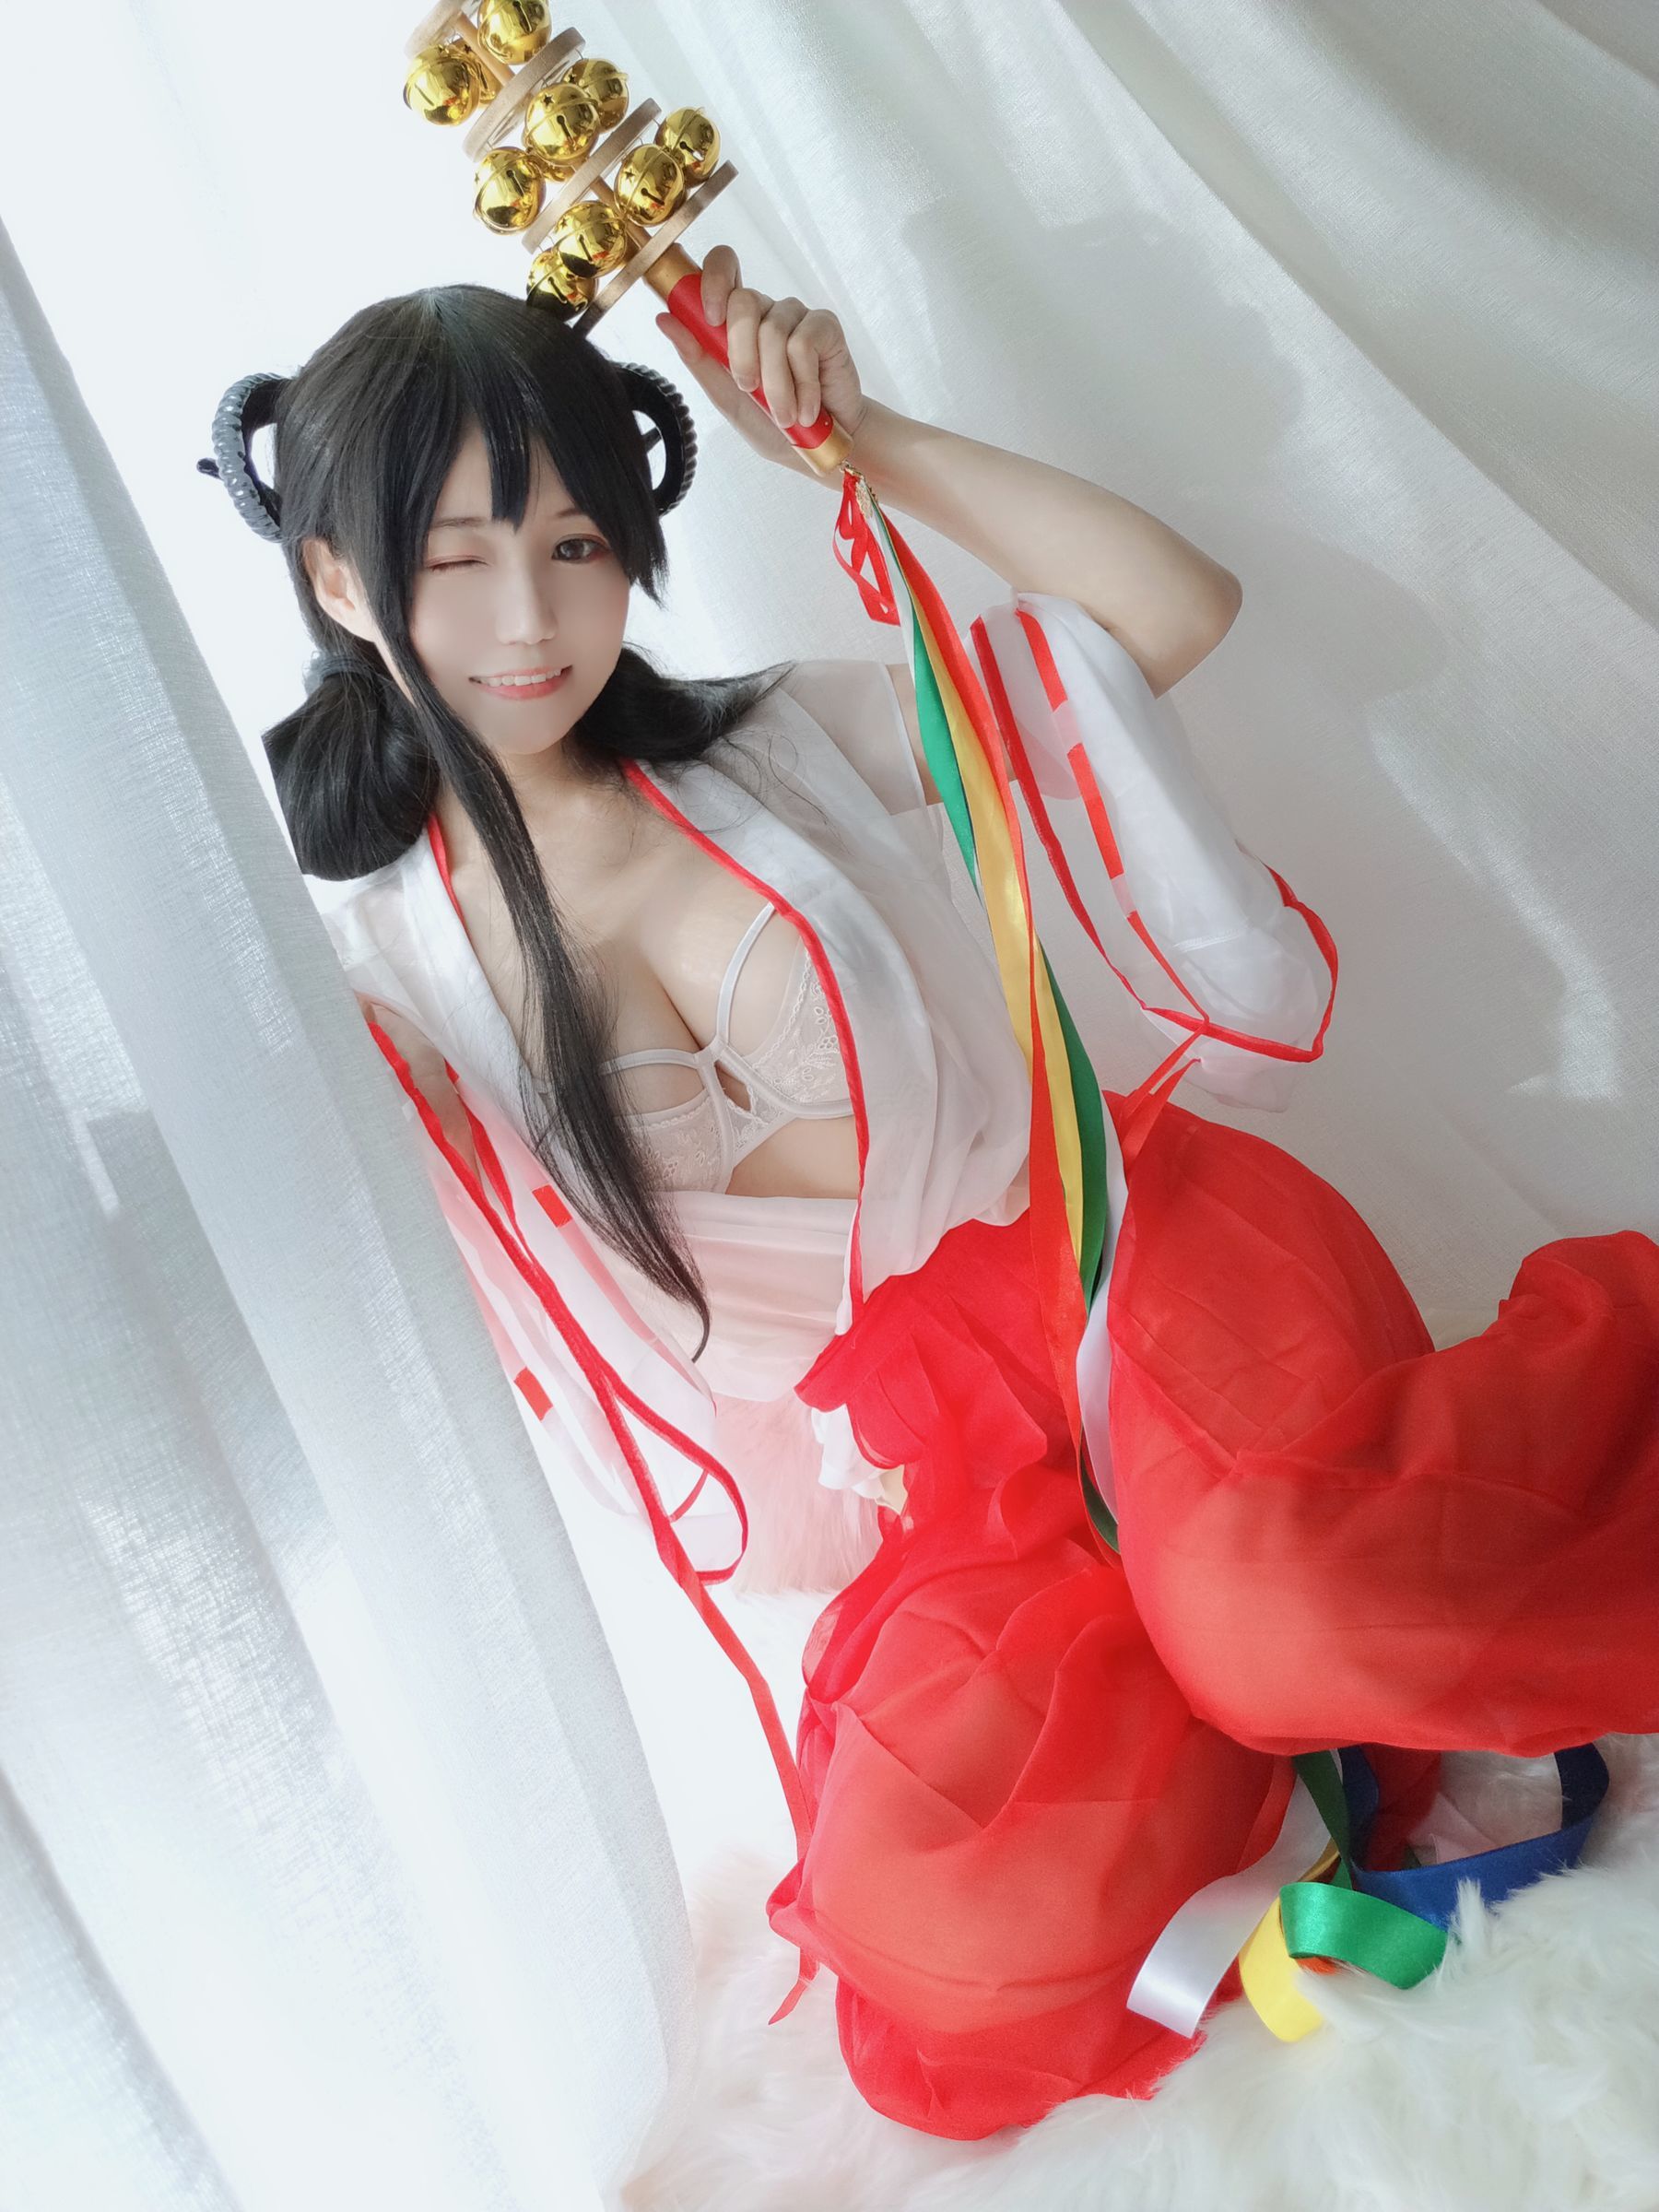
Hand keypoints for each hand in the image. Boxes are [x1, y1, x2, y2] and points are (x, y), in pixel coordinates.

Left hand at [654, 243, 868, 479]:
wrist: (819, 448)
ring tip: (786, 415)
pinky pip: (803, 343)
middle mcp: (767, 311)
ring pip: (772, 331)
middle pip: (743, 301)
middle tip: (751, 390)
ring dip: (775, 384)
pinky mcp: (826, 327)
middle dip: (741, 355)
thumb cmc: (772, 422)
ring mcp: (797, 317)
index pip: (723, 268)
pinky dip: (803, 384)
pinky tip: (809, 406)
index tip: (710, 318)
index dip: (713, 280)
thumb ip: (698, 358)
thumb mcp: (725, 395)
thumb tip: (664, 319)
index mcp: (738, 320)